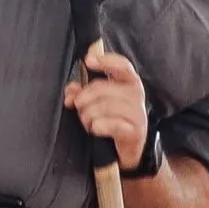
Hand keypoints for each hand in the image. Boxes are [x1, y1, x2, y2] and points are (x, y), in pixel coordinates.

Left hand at [63, 39, 149, 168]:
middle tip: (77, 105)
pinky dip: (97, 126)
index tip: (88, 60)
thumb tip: (70, 91)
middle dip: (83, 97)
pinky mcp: (135, 130)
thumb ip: (84, 91)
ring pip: (103, 107)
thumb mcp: (101, 101)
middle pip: (102, 88)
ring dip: (87, 115)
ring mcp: (138, 113)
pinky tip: (94, 128)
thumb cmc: (114, 118)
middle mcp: (136, 95)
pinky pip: (110, 124)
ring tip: (86, 120)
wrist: (129, 147)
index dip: (105, 60)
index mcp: (130, 82)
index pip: (121, 65)